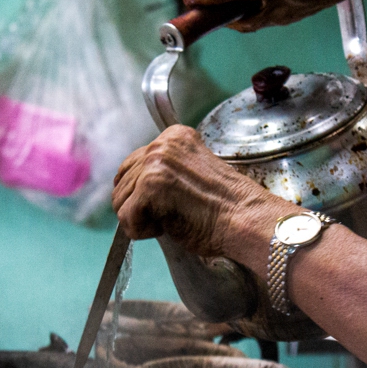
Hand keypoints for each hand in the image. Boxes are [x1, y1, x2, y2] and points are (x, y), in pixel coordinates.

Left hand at [112, 126, 272, 256]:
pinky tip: (169, 226)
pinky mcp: (149, 188)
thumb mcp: (193, 173)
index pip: (133, 163)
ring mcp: (154, 165)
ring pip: (121, 201)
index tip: (167, 202)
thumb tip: (133, 188)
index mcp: (174, 136)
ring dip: (143, 219)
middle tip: (173, 213)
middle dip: (140, 206)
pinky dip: (143, 231)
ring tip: (174, 218)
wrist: (245, 219)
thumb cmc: (226, 206)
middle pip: (122, 182)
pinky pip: (126, 219)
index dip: (142, 191)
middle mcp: (161, 145)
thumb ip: (166, 171)